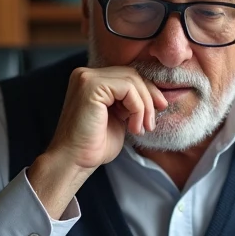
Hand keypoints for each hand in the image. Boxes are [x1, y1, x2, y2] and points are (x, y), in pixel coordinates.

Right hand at [28, 66, 166, 217]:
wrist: (75, 161)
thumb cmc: (94, 145)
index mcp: (91, 81)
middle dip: (149, 97)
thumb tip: (156, 95)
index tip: (159, 109)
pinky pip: (128, 88)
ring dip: (144, 106)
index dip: (147, 91)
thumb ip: (129, 102)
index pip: (127, 75)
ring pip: (132, 80)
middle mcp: (86, 75)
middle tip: (151, 122)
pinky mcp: (91, 86)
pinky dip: (137, 108)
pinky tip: (132, 127)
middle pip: (131, 74)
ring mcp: (87, 78)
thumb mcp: (118, 117)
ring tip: (141, 128)